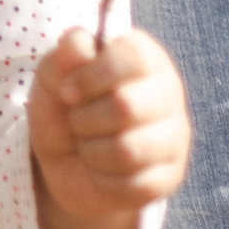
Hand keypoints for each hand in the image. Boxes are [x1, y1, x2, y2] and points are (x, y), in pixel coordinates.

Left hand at [29, 26, 190, 228]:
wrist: (64, 161)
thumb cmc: (65, 107)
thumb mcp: (53, 74)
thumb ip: (67, 54)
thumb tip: (84, 44)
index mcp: (145, 56)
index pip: (134, 57)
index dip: (92, 75)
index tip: (67, 90)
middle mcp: (169, 92)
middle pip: (126, 105)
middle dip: (84, 118)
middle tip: (75, 120)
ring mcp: (175, 137)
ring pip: (128, 150)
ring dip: (90, 150)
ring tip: (86, 144)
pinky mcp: (170, 177)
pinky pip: (132, 185)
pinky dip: (101, 179)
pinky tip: (100, 170)